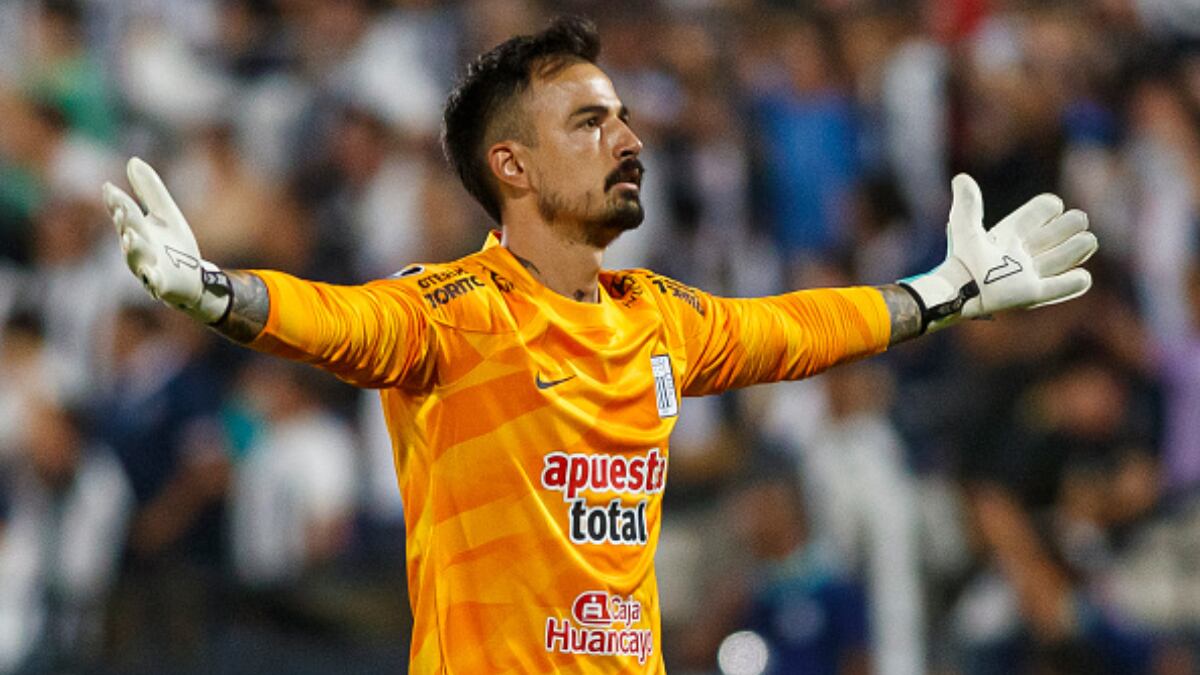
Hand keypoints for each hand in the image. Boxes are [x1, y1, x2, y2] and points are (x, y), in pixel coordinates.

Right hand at [102, 158, 231, 322]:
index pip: (122, 211)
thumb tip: (133, 160)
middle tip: (122, 209)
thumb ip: (150, 190)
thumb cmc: (173, 245)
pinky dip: (151, 278)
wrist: (192, 279)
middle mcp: (136, 247)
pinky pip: (153, 282)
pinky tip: (151, 272)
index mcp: (135, 228)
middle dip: (125, 221)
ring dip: (133, 247)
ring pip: (136, 257)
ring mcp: (146, 266)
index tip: (109, 188)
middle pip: (128, 231)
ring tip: (132, 237)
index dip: (115, 202)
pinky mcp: (160, 284)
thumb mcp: (166, 214)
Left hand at [900, 174, 1097, 332]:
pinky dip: (1076, 282)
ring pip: (1066, 256)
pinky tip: (1081, 276)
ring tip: (1087, 241)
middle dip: (1070, 226)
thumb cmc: (961, 258)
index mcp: (1012, 233)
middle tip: (1075, 223)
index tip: (1052, 207)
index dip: (1049, 208)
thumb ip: (968, 203)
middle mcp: (1023, 252)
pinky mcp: (1034, 293)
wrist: (961, 291)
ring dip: (1079, 248)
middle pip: (1059, 232)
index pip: (1042, 211)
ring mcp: (1030, 273)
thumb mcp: (964, 226)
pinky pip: (1063, 287)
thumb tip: (961, 178)